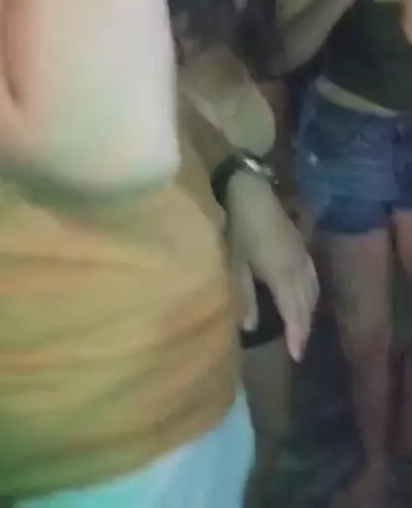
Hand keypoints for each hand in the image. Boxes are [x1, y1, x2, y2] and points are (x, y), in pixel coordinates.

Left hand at [227, 172, 318, 361]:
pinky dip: (311, 292)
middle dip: (304, 327)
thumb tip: (250, 327)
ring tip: (301, 327)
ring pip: (313, 290)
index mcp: (283, 275)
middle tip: (299, 348)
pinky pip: (312, 276)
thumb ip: (243, 295)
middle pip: (307, 304)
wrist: (250, 189)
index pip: (295, 313)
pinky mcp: (301, 244)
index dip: (297, 336)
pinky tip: (304, 296)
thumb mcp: (235, 262)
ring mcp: (302, 254)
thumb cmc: (237, 225)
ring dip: (308, 311)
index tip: (296, 357)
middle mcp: (298, 268)